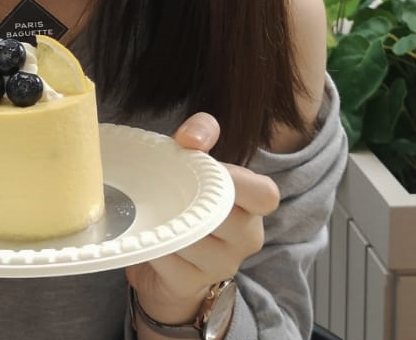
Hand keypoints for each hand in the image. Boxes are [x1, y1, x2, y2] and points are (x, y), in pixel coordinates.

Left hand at [126, 113, 279, 326]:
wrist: (166, 255)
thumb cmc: (187, 199)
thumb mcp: (197, 160)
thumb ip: (202, 132)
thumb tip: (190, 139)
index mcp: (252, 207)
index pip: (266, 195)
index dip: (239, 180)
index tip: (208, 167)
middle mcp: (245, 238)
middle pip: (224, 216)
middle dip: (191, 198)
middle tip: (169, 187)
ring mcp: (221, 265)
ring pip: (192, 238)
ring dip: (168, 220)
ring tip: (155, 208)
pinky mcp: (191, 284)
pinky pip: (168, 259)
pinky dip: (153, 242)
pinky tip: (149, 234)